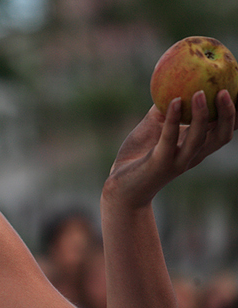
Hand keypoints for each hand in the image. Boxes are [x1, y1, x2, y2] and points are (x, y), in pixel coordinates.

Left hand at [108, 89, 235, 207]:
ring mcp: (178, 161)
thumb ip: (165, 108)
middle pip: (222, 135)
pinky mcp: (160, 163)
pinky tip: (175, 102)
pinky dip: (174, 120)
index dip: (236, 113)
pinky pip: (169, 139)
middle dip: (229, 114)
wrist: (121, 187)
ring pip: (199, 139)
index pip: (225, 129)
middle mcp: (193, 155)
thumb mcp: (154, 127)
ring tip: (201, 93)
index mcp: (197, 147)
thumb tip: (172, 80)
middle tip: (226, 90)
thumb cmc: (138, 155)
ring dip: (202, 115)